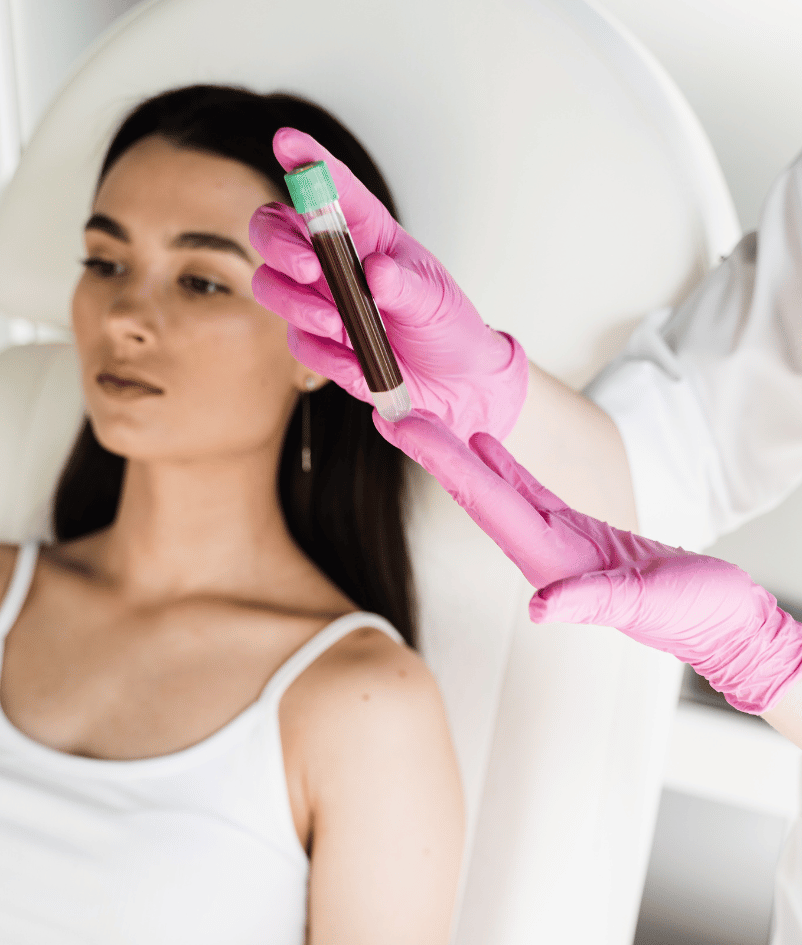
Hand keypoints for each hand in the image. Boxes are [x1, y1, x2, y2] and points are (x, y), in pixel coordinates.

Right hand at [250, 128, 527, 443]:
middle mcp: (334, 260)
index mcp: (367, 232)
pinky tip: (355, 362)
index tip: (286, 141)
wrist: (452, 384)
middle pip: (275, 230)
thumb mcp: (434, 300)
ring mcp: (320, 301)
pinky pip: (299, 342)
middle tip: (309, 269)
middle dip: (280, 245)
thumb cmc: (446, 326)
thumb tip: (374, 270)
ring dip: (297, 305)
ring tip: (339, 326)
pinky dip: (323, 354)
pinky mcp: (319, 342)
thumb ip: (404, 285)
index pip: (331, 187)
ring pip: (271, 286)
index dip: (306, 160)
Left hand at [374, 409, 801, 713]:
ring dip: (458, 456)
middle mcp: (542, 550)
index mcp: (551, 563)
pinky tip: (481, 444)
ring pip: (496, 487)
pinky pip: (529, 491)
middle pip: (477, 491)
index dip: (444, 463)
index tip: (406, 432)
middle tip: (392, 415)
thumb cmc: (694, 616)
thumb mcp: (646, 605)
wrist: (723, 623)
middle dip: (434, 453)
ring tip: (423, 424)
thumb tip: (539, 608)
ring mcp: (557, 540)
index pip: (485, 503)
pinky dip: (502, 465)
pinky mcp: (577, 531)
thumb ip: (591, 601)